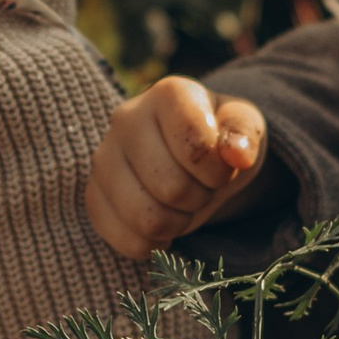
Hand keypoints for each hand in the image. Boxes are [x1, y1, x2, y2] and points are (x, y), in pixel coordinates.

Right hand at [85, 77, 268, 258]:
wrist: (191, 155)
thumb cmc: (218, 137)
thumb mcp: (244, 127)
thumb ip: (245, 133)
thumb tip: (237, 154)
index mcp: (167, 94)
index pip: (195, 150)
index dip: (218, 172)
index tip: (222, 168)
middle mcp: (126, 119)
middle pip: (170, 188)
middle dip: (199, 198)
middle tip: (201, 187)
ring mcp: (103, 158)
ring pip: (145, 219)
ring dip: (177, 223)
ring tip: (181, 204)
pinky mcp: (94, 196)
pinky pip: (125, 239)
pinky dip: (153, 244)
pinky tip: (162, 225)